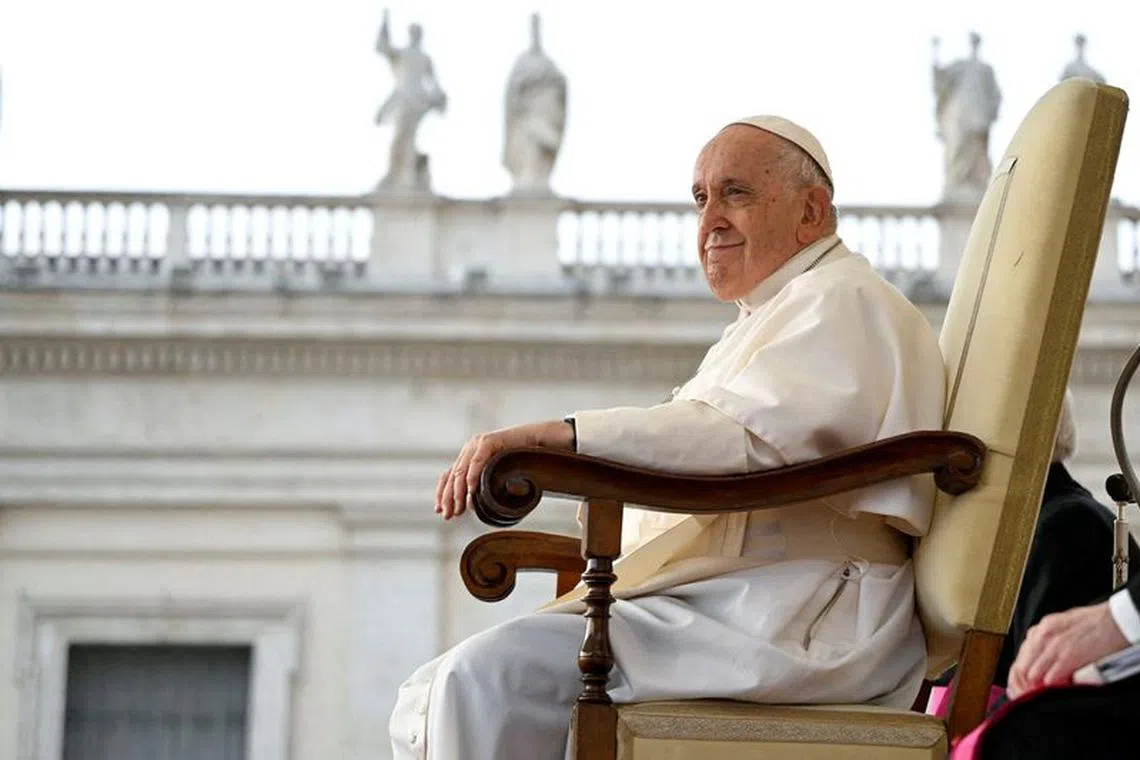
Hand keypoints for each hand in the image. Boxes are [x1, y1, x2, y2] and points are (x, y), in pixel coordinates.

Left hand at [434, 420, 574, 520]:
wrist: (534, 441)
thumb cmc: (518, 459)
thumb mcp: (495, 473)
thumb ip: (482, 484)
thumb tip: (469, 506)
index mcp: (468, 456)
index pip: (448, 475)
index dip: (442, 493)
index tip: (440, 510)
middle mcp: (469, 449)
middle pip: (452, 475)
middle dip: (449, 498)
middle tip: (448, 515)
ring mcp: (477, 444)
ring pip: (461, 470)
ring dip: (458, 491)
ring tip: (459, 507)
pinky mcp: (488, 442)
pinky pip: (477, 461)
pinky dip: (472, 476)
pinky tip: (470, 490)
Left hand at [1007, 601, 1127, 698]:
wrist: (1114, 621)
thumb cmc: (1094, 623)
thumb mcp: (1062, 626)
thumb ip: (1048, 641)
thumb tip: (1040, 659)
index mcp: (1040, 629)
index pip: (1019, 658)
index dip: (1018, 676)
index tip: (1022, 688)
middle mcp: (1042, 636)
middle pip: (1020, 668)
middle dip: (1023, 685)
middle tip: (1029, 697)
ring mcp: (1053, 646)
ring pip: (1031, 674)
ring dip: (1035, 688)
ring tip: (1041, 696)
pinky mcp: (1068, 656)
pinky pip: (1049, 678)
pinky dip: (1050, 688)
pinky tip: (1054, 692)